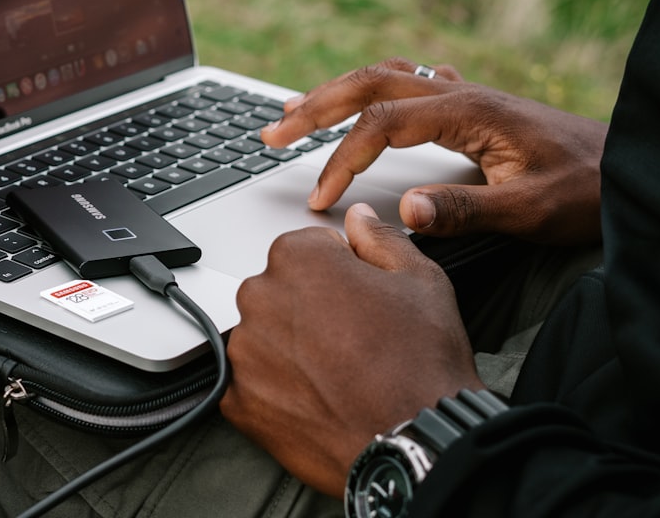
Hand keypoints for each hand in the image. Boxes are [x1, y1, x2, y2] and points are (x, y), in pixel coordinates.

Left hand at [220, 204, 482, 497]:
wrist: (416, 442)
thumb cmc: (420, 363)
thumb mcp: (420, 280)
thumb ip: (380, 238)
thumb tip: (359, 218)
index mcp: (297, 257)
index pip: (307, 249)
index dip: (340, 273)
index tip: (358, 299)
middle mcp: (259, 297)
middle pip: (280, 292)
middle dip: (309, 309)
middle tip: (352, 339)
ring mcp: (244, 351)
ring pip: (264, 337)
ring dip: (290, 348)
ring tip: (337, 373)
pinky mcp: (238, 401)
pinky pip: (251, 383)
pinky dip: (276, 390)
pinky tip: (317, 397)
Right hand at [262, 57, 607, 243]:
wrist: (629, 168)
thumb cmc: (587, 188)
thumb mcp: (530, 209)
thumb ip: (466, 210)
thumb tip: (402, 214)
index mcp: (468, 111)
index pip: (381, 126)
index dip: (342, 160)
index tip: (320, 198)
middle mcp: (461, 93)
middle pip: (369, 84)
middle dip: (315, 107)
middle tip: (271, 132)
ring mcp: (465, 95)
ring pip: (385, 78)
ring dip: (335, 91)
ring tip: (294, 110)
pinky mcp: (471, 107)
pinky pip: (407, 84)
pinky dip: (370, 90)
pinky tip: (360, 103)